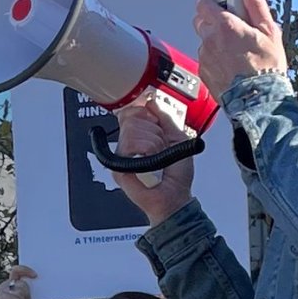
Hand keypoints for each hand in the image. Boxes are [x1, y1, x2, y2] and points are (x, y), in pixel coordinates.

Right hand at [0, 265, 37, 298]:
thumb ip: (28, 292)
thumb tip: (34, 282)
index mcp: (11, 284)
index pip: (17, 271)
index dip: (26, 270)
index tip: (35, 275)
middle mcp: (5, 285)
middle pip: (23, 285)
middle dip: (27, 297)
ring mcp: (2, 291)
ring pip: (21, 293)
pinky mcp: (0, 297)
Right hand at [111, 103, 194, 226]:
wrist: (175, 196)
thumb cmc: (177, 176)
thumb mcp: (179, 138)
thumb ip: (166, 118)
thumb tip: (152, 101)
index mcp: (142, 135)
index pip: (133, 111)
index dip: (146, 115)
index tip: (157, 126)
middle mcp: (129, 143)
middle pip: (132, 118)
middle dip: (153, 132)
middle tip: (160, 148)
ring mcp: (123, 154)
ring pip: (131, 130)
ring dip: (152, 143)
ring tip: (156, 158)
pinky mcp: (118, 166)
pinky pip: (130, 145)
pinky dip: (147, 150)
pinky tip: (150, 163)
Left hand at [194, 0, 288, 97]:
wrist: (258, 100)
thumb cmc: (266, 68)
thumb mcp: (269, 31)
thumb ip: (255, 5)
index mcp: (225, 25)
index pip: (203, 3)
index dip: (212, 2)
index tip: (223, 4)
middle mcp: (210, 40)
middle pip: (200, 21)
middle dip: (212, 21)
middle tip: (231, 28)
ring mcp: (205, 57)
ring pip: (204, 41)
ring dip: (215, 42)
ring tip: (234, 52)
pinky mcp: (203, 72)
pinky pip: (206, 59)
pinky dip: (215, 59)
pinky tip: (230, 66)